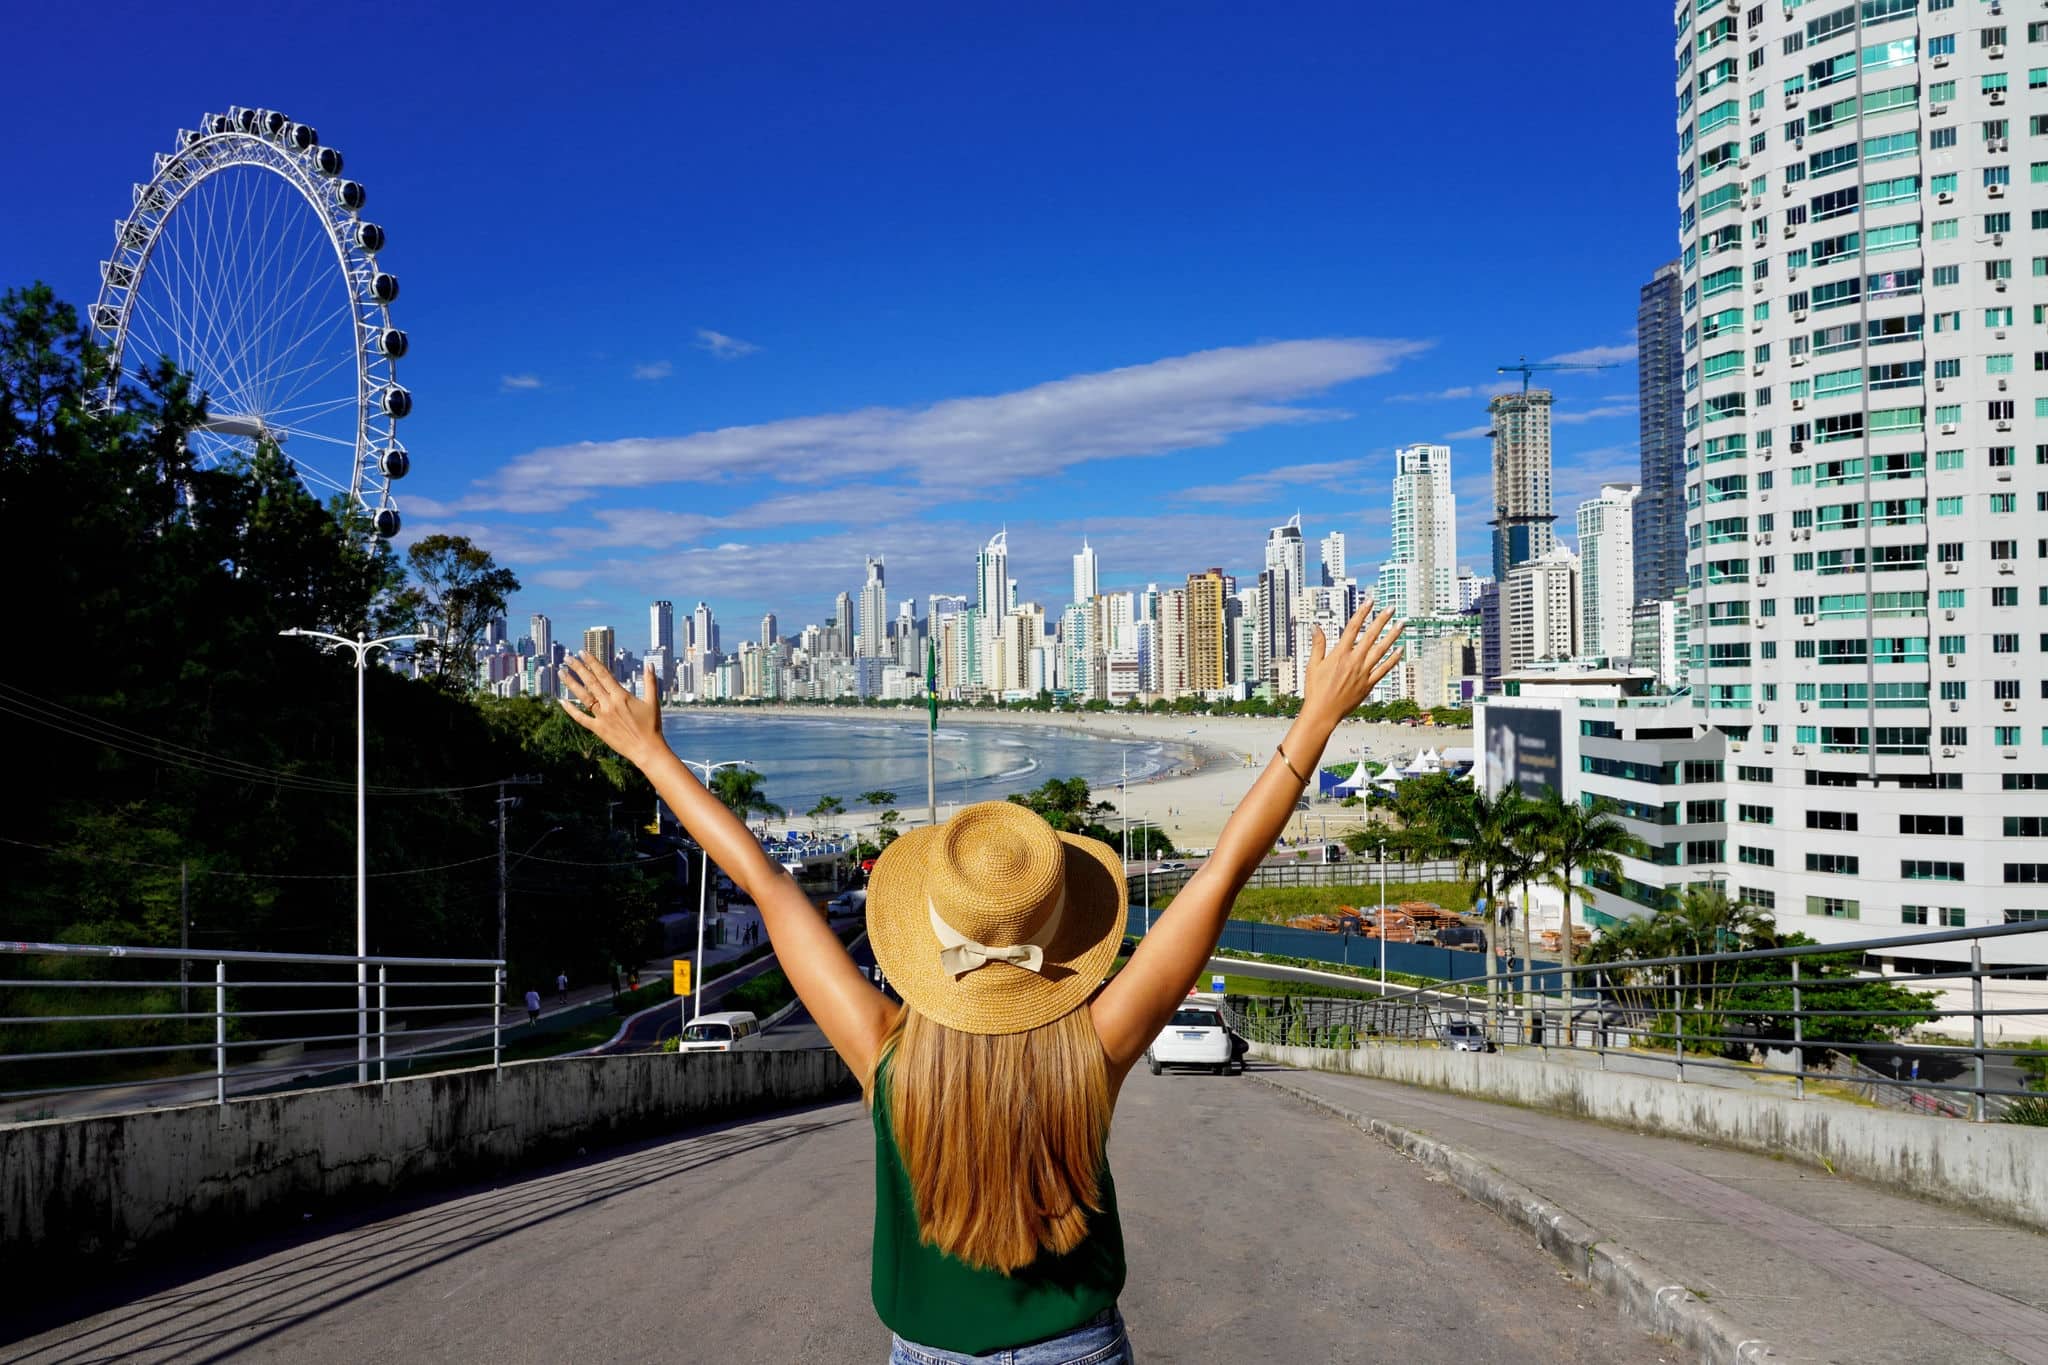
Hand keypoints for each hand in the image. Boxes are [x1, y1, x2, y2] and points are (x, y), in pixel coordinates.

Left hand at [559, 654, 667, 768]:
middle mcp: (609, 704)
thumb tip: (649, 665)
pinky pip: (581, 718)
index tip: (583, 653)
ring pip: (583, 697)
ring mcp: (602, 717)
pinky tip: (562, 701)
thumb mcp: (653, 702)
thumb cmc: (652, 726)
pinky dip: (571, 710)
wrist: (647, 749)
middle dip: (578, 668)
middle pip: (590, 682)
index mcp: (621, 696)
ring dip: (571, 684)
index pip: (603, 674)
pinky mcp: (598, 729)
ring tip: (561, 673)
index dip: (592, 662)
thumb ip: (650, 682)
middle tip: (567, 658)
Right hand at [1299, 600, 1403, 727]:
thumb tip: (1316, 627)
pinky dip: (1392, 660)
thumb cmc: (1316, 690)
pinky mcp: (1368, 684)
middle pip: (1371, 636)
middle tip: (1391, 608)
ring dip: (1392, 636)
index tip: (1370, 602)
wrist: (1323, 713)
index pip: (1353, 628)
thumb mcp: (1313, 665)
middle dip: (1382, 620)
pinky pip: (1383, 669)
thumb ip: (1318, 645)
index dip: (1362, 613)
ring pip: (1381, 650)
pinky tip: (1400, 651)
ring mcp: (1363, 673)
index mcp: (1340, 654)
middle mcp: (1354, 661)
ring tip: (1401, 625)